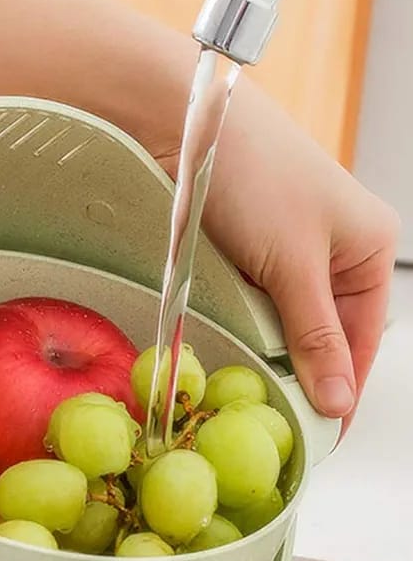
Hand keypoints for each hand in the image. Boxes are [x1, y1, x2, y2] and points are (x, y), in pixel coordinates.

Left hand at [158, 79, 398, 431]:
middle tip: (277, 424)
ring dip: (270, 356)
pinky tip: (234, 354)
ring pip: (287, 326)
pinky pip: (257, 306)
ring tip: (254, 397)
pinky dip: (246, 331)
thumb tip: (337, 400)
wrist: (192, 124)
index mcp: (368, 251)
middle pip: (325, 337)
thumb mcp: (293, 266)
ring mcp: (291, 253)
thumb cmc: (255, 176)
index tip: (318, 436)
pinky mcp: (251, 253)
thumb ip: (314, 335)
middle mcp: (336, 253)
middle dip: (303, 376)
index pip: (361, 342)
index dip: (341, 391)